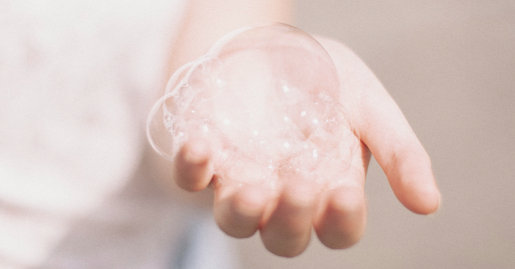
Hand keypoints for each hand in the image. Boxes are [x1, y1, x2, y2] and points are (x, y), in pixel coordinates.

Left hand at [172, 36, 439, 256]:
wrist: (273, 47)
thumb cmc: (324, 80)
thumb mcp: (370, 105)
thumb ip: (399, 153)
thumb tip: (430, 204)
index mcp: (329, 188)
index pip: (338, 227)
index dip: (341, 220)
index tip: (344, 193)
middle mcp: (284, 195)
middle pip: (284, 237)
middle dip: (291, 220)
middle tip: (299, 185)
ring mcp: (242, 179)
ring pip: (235, 221)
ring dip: (242, 212)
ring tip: (252, 188)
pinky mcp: (207, 159)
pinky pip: (190, 179)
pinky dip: (192, 168)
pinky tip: (201, 146)